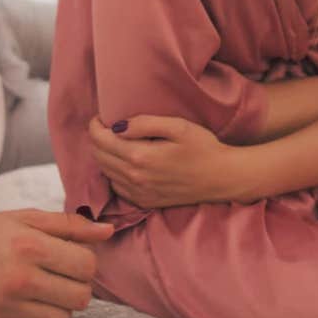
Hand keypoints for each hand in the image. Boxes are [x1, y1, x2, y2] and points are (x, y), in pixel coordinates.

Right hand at [0, 209, 112, 317]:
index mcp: (30, 245)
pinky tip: (30, 307)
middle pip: (80, 297)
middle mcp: (20, 278)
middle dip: (76, 287)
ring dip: (60, 307)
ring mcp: (7, 308)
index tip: (72, 259)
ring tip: (42, 290)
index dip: (86, 263)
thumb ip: (70, 225)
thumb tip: (108, 231)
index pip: (87, 266)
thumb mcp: (27, 218)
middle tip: (59, 276)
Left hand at [88, 114, 229, 208]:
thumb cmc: (203, 147)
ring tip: (115, 141)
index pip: (100, 140)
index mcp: (140, 157)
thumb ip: (145, 123)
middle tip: (107, 126)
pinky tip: (126, 162)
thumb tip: (117, 125)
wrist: (222, 178)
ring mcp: (139, 193)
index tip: (101, 116)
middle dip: (97, 138)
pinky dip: (114, 173)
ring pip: (105, 172)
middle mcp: (135, 178)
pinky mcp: (146, 202)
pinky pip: (117, 187)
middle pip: (98, 156)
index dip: (95, 125)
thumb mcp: (177, 126)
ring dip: (104, 155)